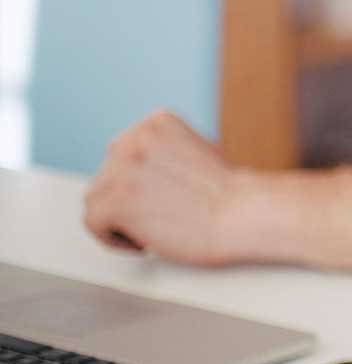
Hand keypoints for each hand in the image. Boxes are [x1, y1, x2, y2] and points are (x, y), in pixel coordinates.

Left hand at [83, 111, 258, 266]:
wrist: (245, 215)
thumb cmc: (231, 197)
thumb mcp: (195, 154)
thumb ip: (161, 157)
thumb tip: (136, 179)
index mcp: (156, 121)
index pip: (122, 153)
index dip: (139, 182)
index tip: (160, 199)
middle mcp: (134, 139)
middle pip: (104, 176)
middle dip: (129, 200)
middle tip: (158, 217)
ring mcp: (122, 169)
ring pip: (95, 200)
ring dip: (119, 220)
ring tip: (151, 229)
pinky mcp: (116, 201)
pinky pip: (92, 223)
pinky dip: (113, 239)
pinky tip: (144, 241)